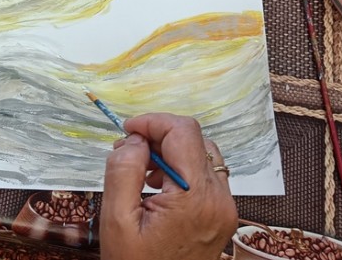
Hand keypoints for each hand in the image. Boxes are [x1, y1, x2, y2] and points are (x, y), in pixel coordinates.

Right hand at [100, 113, 237, 259]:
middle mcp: (218, 199)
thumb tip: (134, 139)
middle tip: (128, 153)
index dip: (153, 122)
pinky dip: (182, 170)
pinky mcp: (223, 215)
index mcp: (194, 198)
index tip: (126, 131)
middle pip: (195, 139)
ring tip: (141, 174)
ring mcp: (225, 208)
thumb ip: (123, 171)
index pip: (184, 132)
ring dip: (171, 152)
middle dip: (159, 136)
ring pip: (203, 154)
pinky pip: (206, 176)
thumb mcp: (116, 220)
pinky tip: (158, 188)